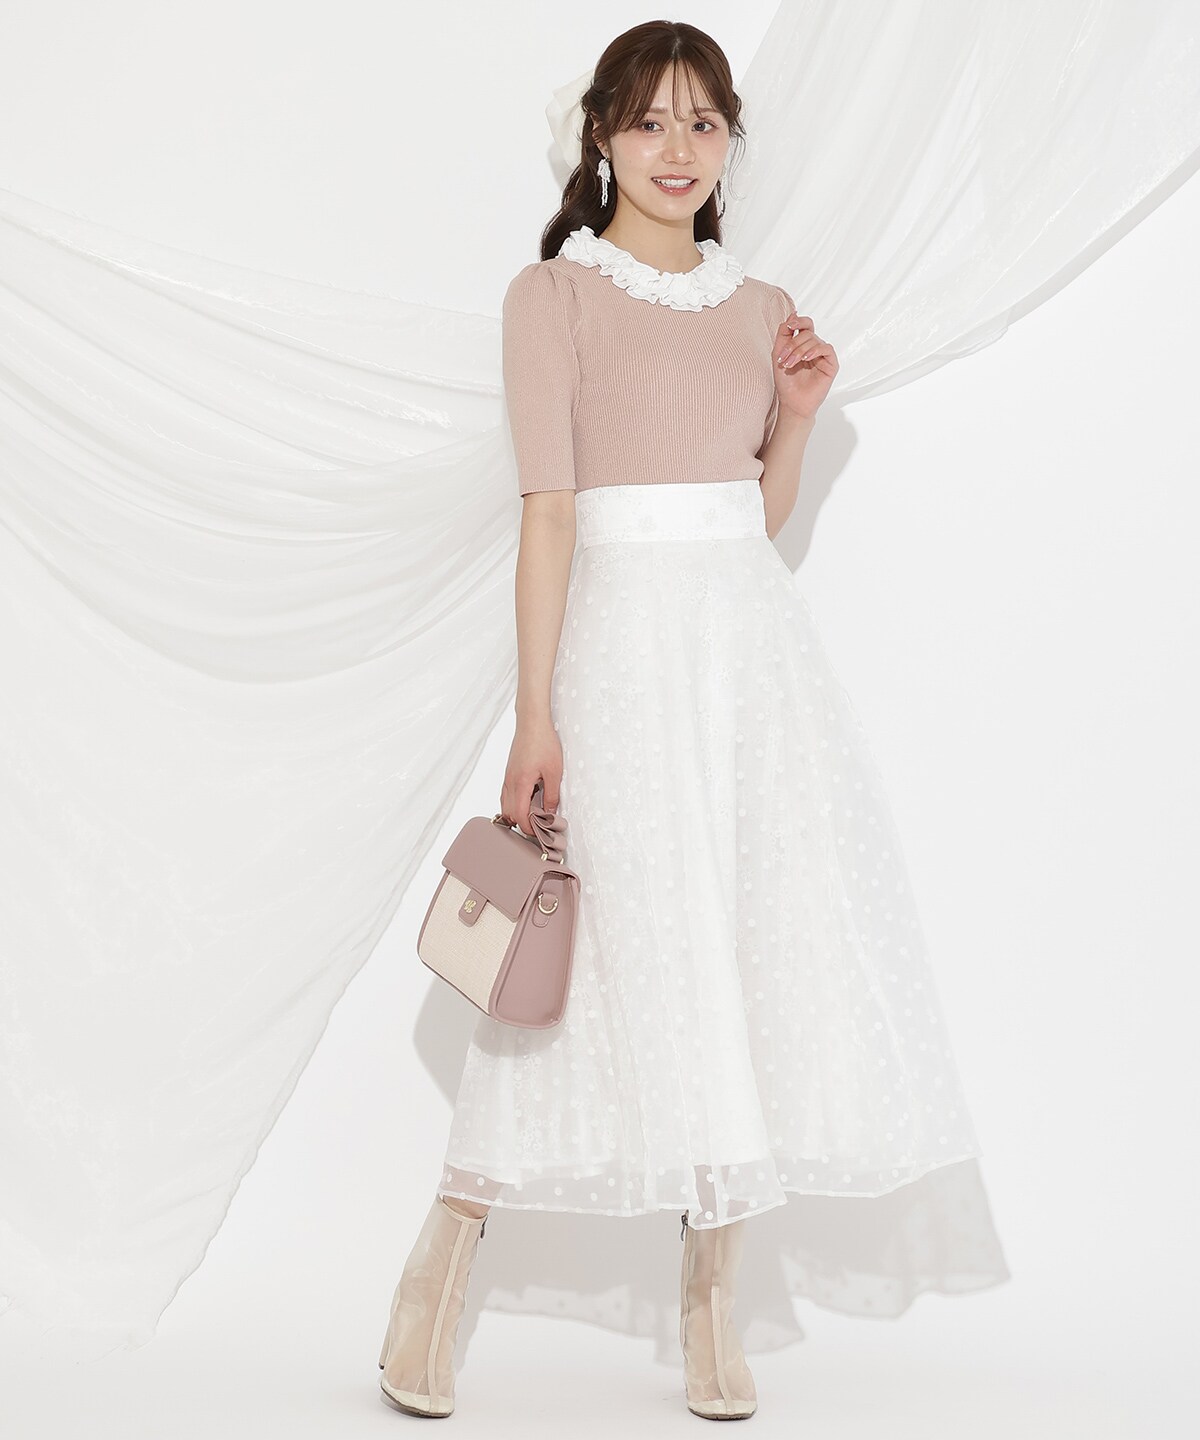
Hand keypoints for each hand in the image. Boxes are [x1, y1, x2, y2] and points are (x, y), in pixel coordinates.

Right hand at [501, 719, 561, 838]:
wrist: (532, 723)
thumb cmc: (544, 744)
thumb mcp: (555, 772)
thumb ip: (552, 795)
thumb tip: (550, 813)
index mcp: (520, 784)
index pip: (519, 816)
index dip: (528, 828)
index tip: (540, 833)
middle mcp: (509, 782)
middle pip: (509, 814)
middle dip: (521, 824)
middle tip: (538, 828)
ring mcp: (507, 777)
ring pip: (505, 805)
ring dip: (516, 814)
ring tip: (533, 817)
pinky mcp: (508, 773)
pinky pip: (506, 795)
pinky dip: (513, 803)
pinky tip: (527, 802)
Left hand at [773, 313, 837, 420]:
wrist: (792, 402)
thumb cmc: (786, 381)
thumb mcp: (779, 353)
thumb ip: (784, 333)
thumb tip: (793, 313)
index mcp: (803, 344)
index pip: (805, 324)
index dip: (798, 321)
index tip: (790, 326)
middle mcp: (815, 347)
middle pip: (807, 333)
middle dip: (792, 344)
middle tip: (782, 359)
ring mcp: (823, 356)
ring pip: (814, 340)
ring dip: (799, 351)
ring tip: (789, 364)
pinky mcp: (831, 364)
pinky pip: (826, 348)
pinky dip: (814, 350)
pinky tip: (806, 359)